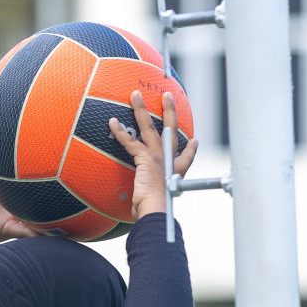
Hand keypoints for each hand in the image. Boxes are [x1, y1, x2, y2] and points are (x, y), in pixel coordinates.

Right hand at [0, 146, 37, 280]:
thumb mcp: (9, 230)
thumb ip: (25, 231)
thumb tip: (46, 236)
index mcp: (16, 195)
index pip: (28, 179)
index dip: (36, 169)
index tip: (47, 157)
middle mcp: (4, 185)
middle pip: (13, 165)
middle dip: (20, 152)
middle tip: (30, 135)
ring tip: (3, 130)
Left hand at [109, 91, 198, 221]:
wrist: (157, 210)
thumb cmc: (156, 211)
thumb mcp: (158, 204)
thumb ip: (154, 201)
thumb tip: (145, 212)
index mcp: (176, 170)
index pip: (186, 157)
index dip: (191, 149)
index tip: (194, 141)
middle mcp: (169, 159)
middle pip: (170, 129)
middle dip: (169, 110)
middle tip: (168, 95)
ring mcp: (158, 156)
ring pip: (148, 126)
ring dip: (140, 109)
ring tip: (134, 94)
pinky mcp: (145, 157)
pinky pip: (130, 141)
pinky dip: (120, 132)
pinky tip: (111, 122)